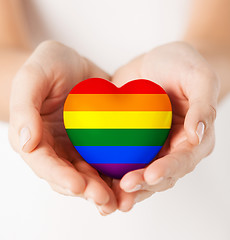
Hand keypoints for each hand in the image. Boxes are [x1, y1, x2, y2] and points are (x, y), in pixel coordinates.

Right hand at [8, 40, 116, 214]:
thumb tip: (25, 142)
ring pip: (89, 173)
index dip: (60, 177)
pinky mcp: (97, 141)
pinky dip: (116, 172)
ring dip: (103, 189)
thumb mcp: (33, 77)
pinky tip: (130, 180)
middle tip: (105, 200)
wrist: (72, 63)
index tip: (78, 185)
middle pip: (69, 176)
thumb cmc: (49, 66)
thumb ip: (24, 107)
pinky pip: (106, 160)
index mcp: (35, 138)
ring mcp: (78, 146)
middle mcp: (56, 148)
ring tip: (119, 200)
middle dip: (86, 191)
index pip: (45, 164)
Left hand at [111, 42, 219, 211]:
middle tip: (124, 190)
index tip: (150, 175)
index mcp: (193, 139)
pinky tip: (96, 180)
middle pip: (159, 175)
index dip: (167, 170)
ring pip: (139, 173)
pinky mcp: (130, 141)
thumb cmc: (183, 66)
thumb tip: (198, 135)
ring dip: (125, 188)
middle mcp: (172, 148)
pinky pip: (120, 159)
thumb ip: (203, 106)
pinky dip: (110, 172)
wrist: (159, 61)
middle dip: (142, 186)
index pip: (183, 160)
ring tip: (109, 199)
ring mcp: (150, 146)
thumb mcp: (198, 78)